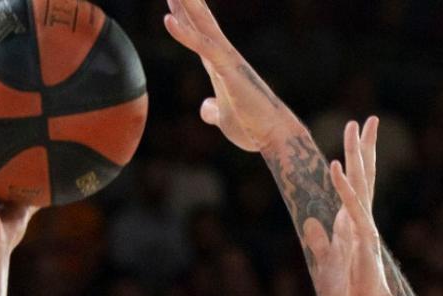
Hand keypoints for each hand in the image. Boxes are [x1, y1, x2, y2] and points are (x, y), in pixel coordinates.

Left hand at [163, 0, 292, 153]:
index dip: (185, 17)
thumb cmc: (252, 128)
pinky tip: (168, 19)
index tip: (174, 1)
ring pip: (201, 24)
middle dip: (186, 2)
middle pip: (200, 21)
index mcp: (219, 66)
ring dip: (187, 3)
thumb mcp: (224, 119)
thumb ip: (213, 110)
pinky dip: (185, 33)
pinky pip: (202, 46)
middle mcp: (223, 56)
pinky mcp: (228, 69)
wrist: (274, 135)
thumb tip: (205, 109)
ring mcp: (226, 60)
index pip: (198, 35)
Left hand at [303, 120, 394, 295]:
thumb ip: (319, 244)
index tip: (358, 136)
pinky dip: (344, 187)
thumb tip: (310, 225)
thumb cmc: (349, 292)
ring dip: (356, 155)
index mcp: (351, 223)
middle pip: (364, 176)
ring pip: (360, 184)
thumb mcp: (325, 265)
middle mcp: (360, 220)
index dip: (357, 161)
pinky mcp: (363, 239)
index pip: (355, 185)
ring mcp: (364, 227)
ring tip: (355, 127)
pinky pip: (352, 208)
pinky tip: (336, 167)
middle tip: (368, 119)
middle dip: (364, 147)